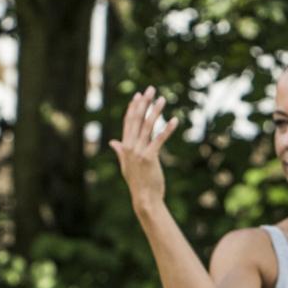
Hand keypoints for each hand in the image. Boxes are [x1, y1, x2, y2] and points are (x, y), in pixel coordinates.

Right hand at [108, 87, 181, 213]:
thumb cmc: (138, 182)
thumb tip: (113, 142)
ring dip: (155, 111)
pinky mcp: (150, 157)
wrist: (144, 198)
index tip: (138, 96)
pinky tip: (174, 120)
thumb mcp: (126, 165)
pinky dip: (167, 129)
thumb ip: (120, 151)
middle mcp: (130, 148)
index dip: (133, 108)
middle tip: (150, 89)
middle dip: (143, 103)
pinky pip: (159, 140)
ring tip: (162, 99)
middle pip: (137, 120)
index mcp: (125, 148)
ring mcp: (139, 152)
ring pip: (148, 127)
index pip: (128, 123)